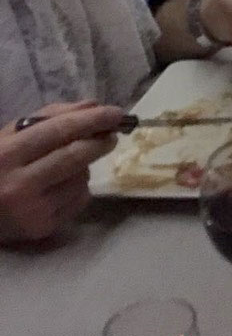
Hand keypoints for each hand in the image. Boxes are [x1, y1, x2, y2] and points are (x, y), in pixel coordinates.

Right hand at [0, 102, 123, 242]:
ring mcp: (32, 211)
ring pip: (80, 179)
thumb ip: (52, 116)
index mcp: (8, 154)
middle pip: (74, 157)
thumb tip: (93, 105)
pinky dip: (80, 187)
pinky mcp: (43, 229)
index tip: (116, 112)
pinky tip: (65, 183)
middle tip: (112, 133)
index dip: (91, 119)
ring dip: (86, 165)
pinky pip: (79, 200)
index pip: (59, 131)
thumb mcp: (13, 134)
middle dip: (100, 141)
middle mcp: (20, 185)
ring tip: (71, 162)